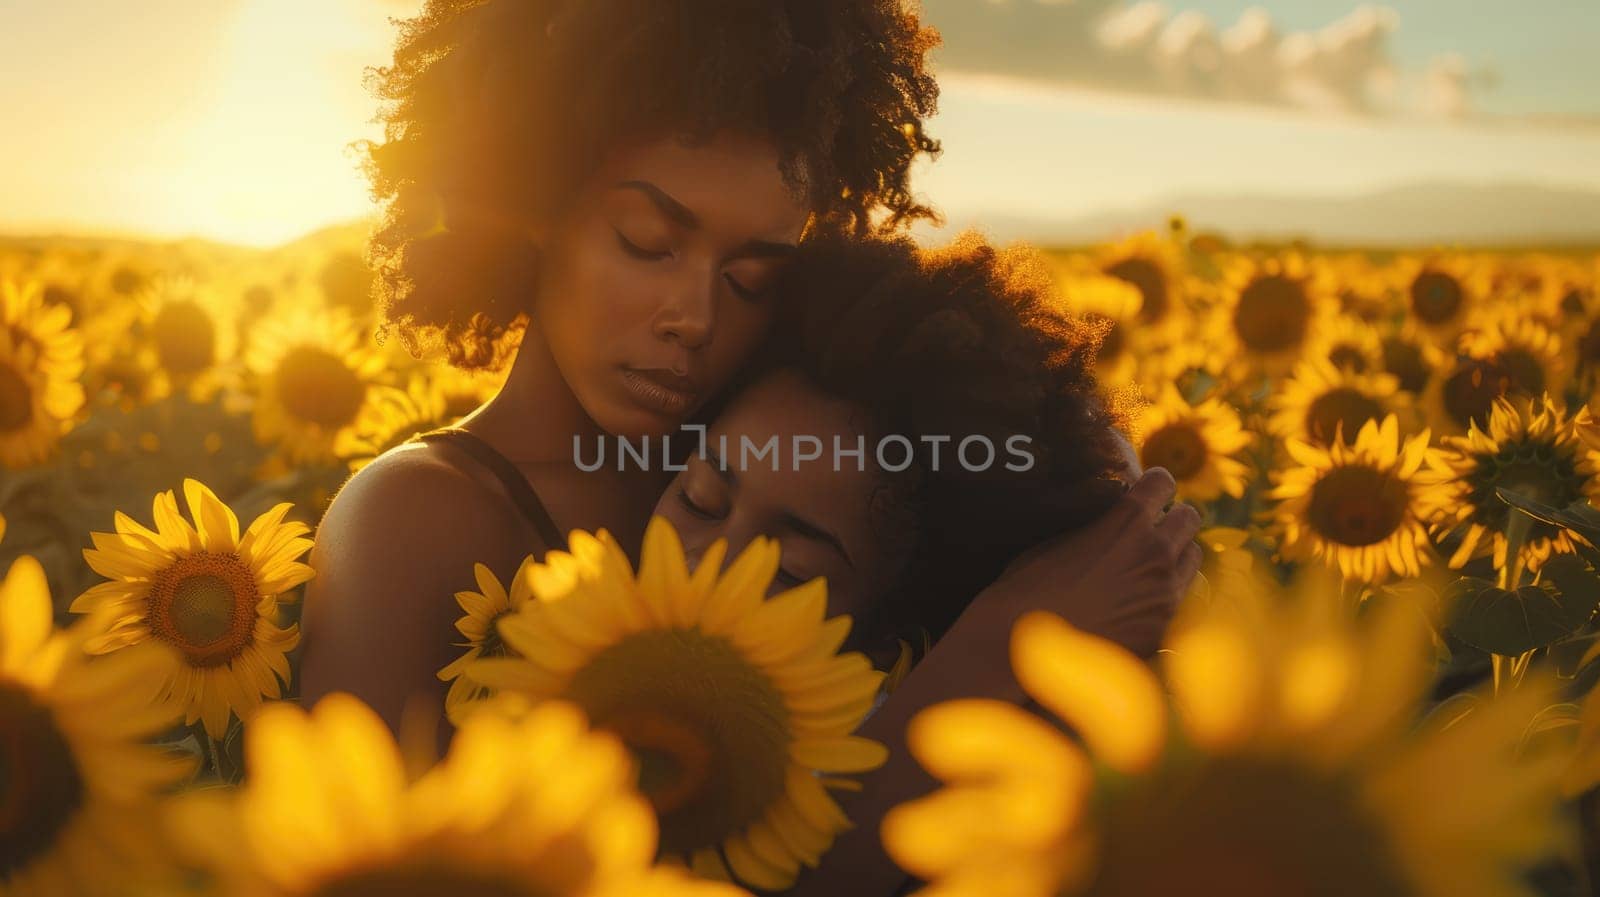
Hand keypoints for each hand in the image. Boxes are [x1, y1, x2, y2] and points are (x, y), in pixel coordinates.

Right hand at [964, 466, 1202, 659]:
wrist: (1023, 646)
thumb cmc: (1029, 588)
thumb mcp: (1060, 539)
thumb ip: (1098, 526)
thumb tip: (1110, 519)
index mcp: (1127, 522)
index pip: (1163, 483)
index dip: (1154, 484)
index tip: (1148, 490)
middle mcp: (1155, 553)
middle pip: (1189, 518)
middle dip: (1173, 517)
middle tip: (1155, 526)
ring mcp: (1164, 594)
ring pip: (1192, 557)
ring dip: (1176, 554)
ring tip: (1152, 562)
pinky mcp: (1164, 628)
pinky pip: (1181, 600)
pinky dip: (1168, 593)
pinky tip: (1142, 599)